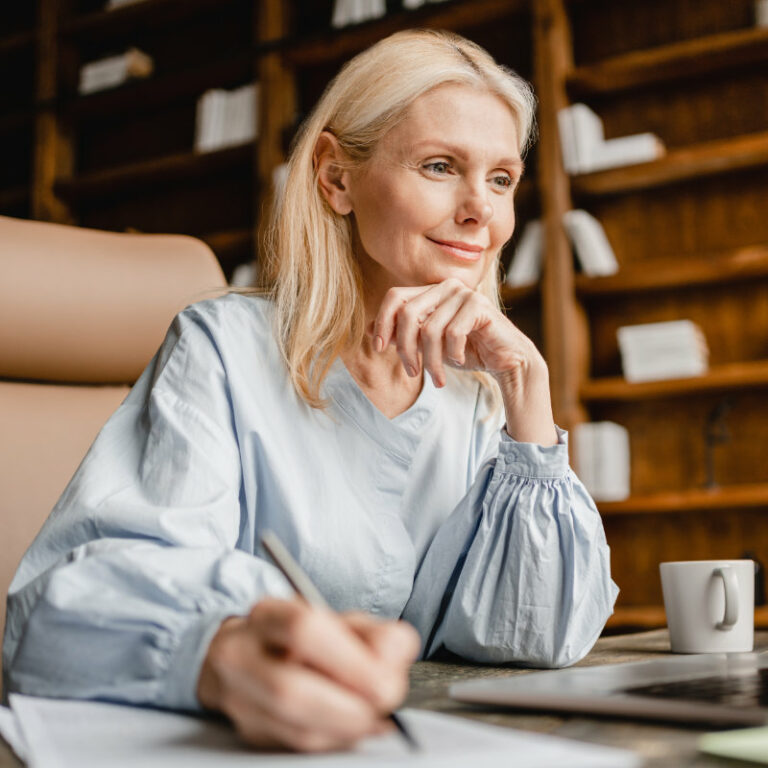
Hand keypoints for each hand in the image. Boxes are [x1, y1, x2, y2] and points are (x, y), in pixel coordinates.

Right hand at [197, 599, 419, 751]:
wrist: (257, 655)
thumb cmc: (309, 638)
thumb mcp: (345, 622)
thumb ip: (377, 636)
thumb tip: (394, 662)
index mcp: (267, 616)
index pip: (303, 630)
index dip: (349, 662)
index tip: (386, 681)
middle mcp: (241, 655)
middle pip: (290, 689)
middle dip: (349, 707)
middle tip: (384, 706)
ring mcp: (239, 699)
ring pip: (293, 728)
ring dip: (346, 728)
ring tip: (374, 717)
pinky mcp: (250, 732)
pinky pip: (297, 747)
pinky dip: (336, 741)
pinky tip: (357, 728)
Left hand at [372, 279, 557, 445]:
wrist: (505, 361)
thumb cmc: (467, 351)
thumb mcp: (428, 346)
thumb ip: (403, 335)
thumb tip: (370, 330)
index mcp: (431, 291)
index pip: (395, 297)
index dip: (383, 322)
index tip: (381, 349)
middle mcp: (445, 287)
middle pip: (408, 313)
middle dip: (406, 349)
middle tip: (413, 372)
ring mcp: (463, 294)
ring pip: (429, 329)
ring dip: (431, 361)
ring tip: (437, 378)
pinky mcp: (479, 305)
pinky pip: (452, 333)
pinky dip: (452, 354)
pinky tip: (459, 361)